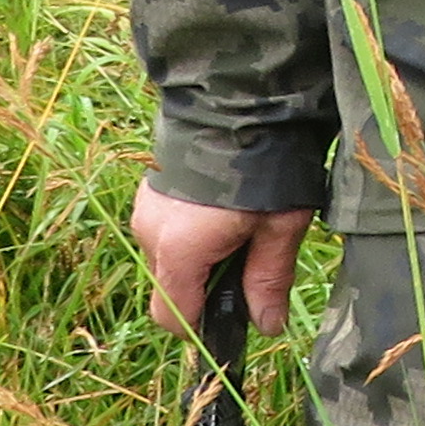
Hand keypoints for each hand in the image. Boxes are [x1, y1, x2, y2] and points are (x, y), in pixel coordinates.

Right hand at [133, 181, 316, 339]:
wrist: (238, 98)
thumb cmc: (266, 166)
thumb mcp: (280, 226)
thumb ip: (268, 280)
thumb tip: (266, 327)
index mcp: (179, 251)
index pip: (175, 318)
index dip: (206, 326)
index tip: (238, 315)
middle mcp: (150, 235)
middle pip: (170, 289)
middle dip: (207, 288)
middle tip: (251, 258)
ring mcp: (144, 211)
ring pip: (168, 260)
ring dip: (199, 258)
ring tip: (241, 226)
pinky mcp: (148, 193)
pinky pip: (165, 231)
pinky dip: (190, 234)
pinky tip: (222, 209)